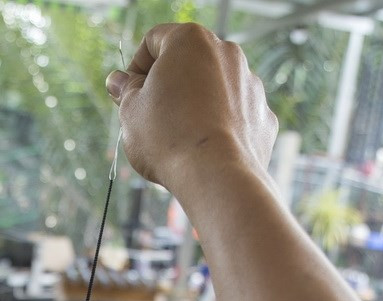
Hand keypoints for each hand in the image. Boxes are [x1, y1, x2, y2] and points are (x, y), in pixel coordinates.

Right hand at [105, 24, 276, 201]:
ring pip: (214, 90)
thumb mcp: (131, 112)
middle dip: (168, 88)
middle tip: (151, 121)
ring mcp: (250, 84)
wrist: (215, 176)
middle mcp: (227, 53)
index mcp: (191, 40)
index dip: (135, 69)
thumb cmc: (168, 138)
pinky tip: (205, 151)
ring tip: (179, 141)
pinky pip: (235, 116)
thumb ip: (125, 90)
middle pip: (188, 65)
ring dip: (195, 107)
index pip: (153, 41)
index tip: (128, 98)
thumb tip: (119, 81)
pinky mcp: (263, 116)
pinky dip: (220, 129)